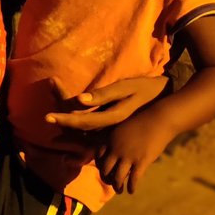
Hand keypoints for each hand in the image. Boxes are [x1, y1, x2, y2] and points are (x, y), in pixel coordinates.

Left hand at [44, 76, 167, 131]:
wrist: (167, 101)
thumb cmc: (146, 89)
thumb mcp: (126, 88)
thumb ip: (103, 95)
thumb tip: (79, 100)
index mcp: (110, 119)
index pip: (80, 122)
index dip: (63, 119)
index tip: (46, 116)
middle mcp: (108, 128)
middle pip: (78, 125)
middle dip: (62, 110)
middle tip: (51, 85)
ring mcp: (109, 128)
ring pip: (82, 126)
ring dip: (67, 113)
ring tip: (56, 90)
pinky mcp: (111, 126)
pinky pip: (89, 125)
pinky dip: (77, 115)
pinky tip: (71, 105)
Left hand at [95, 110, 176, 194]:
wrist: (159, 119)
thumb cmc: (143, 121)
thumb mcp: (124, 127)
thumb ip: (117, 140)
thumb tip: (115, 154)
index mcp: (110, 139)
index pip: (98, 157)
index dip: (100, 167)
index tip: (105, 171)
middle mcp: (116, 149)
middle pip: (105, 170)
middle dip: (106, 179)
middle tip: (111, 183)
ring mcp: (128, 156)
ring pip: (117, 178)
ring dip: (117, 187)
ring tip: (120, 191)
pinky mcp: (141, 161)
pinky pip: (133, 179)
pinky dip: (131, 187)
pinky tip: (132, 190)